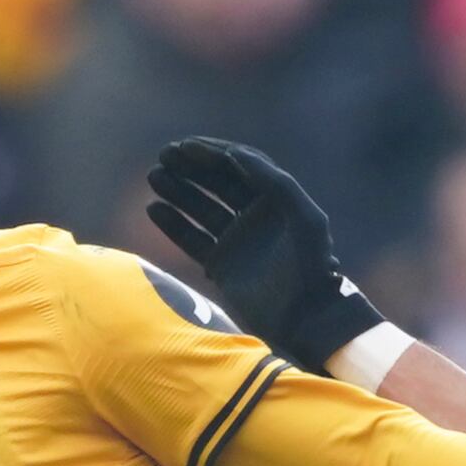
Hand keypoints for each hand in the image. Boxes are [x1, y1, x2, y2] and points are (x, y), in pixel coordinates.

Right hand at [143, 136, 382, 369]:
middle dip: (190, 167)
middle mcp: (255, 216)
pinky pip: (193, 239)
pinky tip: (155, 209)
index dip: (212, 153)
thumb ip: (273, 180)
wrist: (306, 318)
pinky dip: (174, 225)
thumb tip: (234, 153)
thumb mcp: (303, 216)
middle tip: (163, 156)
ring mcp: (237, 240)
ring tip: (154, 177)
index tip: (185, 147)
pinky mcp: (222, 265)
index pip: (239, 166)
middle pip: (217, 183)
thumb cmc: (311, 265)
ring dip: (178, 191)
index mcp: (276, 199)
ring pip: (201, 208)